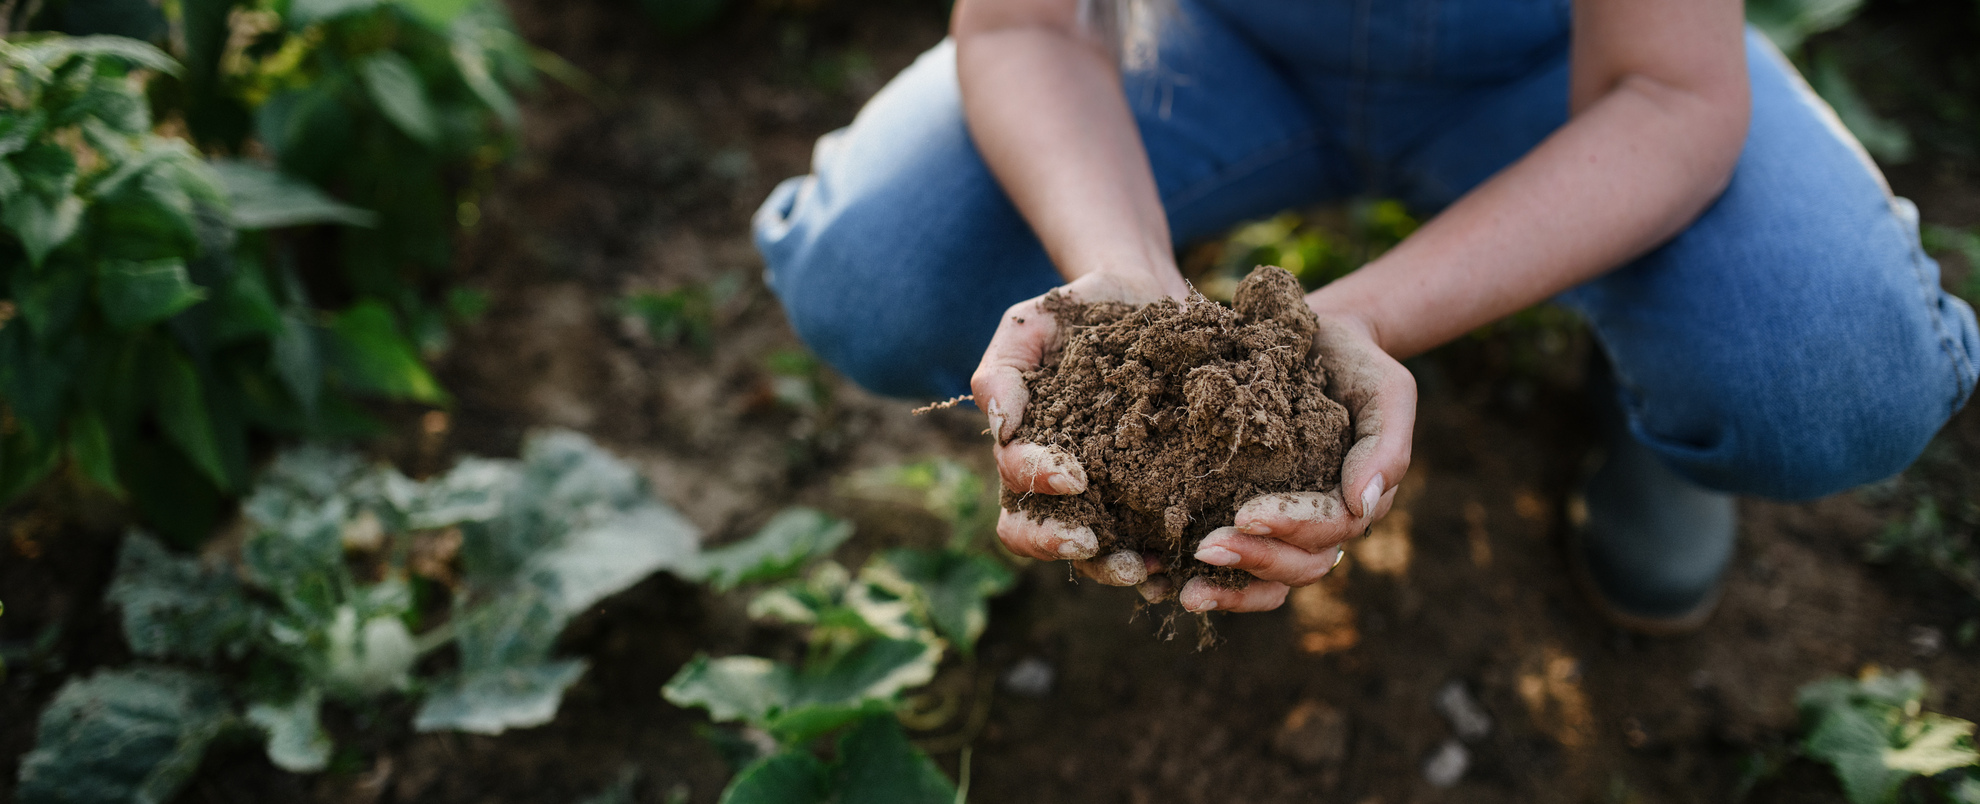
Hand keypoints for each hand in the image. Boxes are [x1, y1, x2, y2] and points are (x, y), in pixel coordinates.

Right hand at [972, 270, 1183, 586]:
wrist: (1146, 296)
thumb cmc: (1078, 311)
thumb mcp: (1031, 324)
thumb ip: (1002, 369)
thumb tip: (999, 426)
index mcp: (1024, 446)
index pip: (1014, 481)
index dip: (1037, 485)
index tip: (1074, 476)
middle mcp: (1059, 481)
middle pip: (1037, 534)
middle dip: (1059, 544)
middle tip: (1091, 543)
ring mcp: (1106, 493)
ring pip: (1093, 551)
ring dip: (1112, 565)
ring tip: (1145, 567)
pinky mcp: (1153, 494)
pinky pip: (1150, 539)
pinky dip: (1163, 560)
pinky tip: (1182, 563)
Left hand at [1173, 310, 1415, 612]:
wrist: (1314, 340)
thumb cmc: (1355, 364)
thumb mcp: (1386, 391)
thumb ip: (1385, 446)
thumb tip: (1362, 504)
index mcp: (1355, 501)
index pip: (1329, 529)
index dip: (1290, 527)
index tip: (1245, 514)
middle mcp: (1321, 525)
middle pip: (1297, 565)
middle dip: (1253, 561)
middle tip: (1204, 549)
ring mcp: (1284, 529)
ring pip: (1268, 580)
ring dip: (1228, 590)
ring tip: (1184, 591)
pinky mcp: (1245, 517)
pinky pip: (1233, 566)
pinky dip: (1203, 580)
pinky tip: (1158, 582)